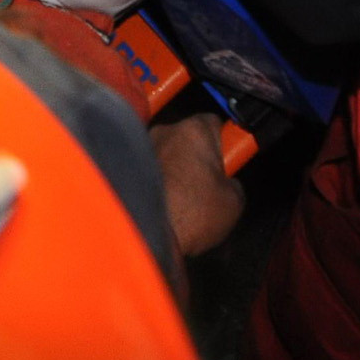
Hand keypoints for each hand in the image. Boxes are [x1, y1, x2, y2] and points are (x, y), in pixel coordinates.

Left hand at [151, 110, 246, 257]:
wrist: (143, 236)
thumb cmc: (187, 216)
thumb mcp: (234, 202)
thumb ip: (234, 182)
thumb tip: (228, 184)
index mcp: (194, 131)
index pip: (215, 123)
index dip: (224, 144)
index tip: (228, 160)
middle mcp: (164, 132)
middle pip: (188, 139)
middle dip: (197, 160)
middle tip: (207, 188)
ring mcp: (141, 148)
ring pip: (167, 154)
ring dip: (175, 171)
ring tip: (183, 202)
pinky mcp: (125, 166)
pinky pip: (148, 169)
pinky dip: (156, 183)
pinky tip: (165, 206)